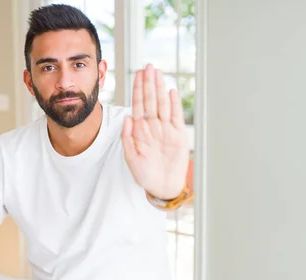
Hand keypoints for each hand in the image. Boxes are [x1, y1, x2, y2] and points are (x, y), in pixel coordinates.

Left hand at [121, 64, 189, 199]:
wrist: (162, 186)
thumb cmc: (145, 174)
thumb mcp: (130, 157)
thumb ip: (127, 137)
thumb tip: (127, 117)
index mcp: (140, 130)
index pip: (138, 104)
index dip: (137, 89)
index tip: (137, 74)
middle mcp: (153, 126)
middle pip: (150, 100)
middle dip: (148, 83)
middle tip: (148, 66)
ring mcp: (166, 129)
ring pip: (162, 104)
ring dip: (159, 89)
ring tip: (157, 73)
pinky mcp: (178, 135)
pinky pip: (176, 116)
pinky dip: (174, 104)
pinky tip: (170, 92)